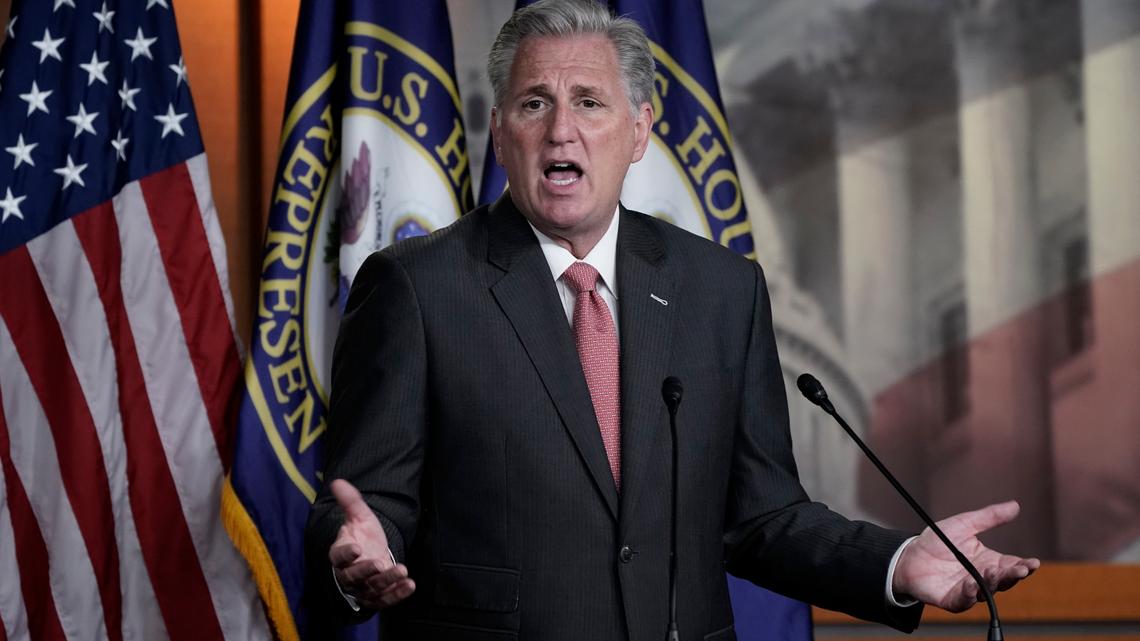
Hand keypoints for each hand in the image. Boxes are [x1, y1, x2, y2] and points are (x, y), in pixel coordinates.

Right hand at [328, 479, 415, 608]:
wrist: (372, 555)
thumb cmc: (362, 536)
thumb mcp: (359, 517)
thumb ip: (350, 501)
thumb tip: (338, 481)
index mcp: (340, 555)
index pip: (338, 557)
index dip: (347, 553)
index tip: (357, 547)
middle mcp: (349, 575)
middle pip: (354, 577)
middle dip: (367, 570)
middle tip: (380, 564)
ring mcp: (363, 588)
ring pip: (372, 588)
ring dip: (388, 581)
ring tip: (402, 570)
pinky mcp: (377, 597)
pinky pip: (386, 599)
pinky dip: (398, 594)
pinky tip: (410, 585)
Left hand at [893, 500, 1039, 612]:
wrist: (910, 554)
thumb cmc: (938, 540)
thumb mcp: (965, 524)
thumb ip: (989, 517)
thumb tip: (1015, 506)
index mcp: (989, 561)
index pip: (1012, 565)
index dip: (1025, 565)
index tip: (1033, 562)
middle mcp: (982, 578)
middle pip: (1004, 580)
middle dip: (1014, 575)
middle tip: (1021, 569)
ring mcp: (968, 590)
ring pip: (987, 591)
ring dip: (993, 582)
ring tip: (994, 570)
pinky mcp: (952, 599)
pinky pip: (964, 600)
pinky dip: (969, 594)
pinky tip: (971, 585)